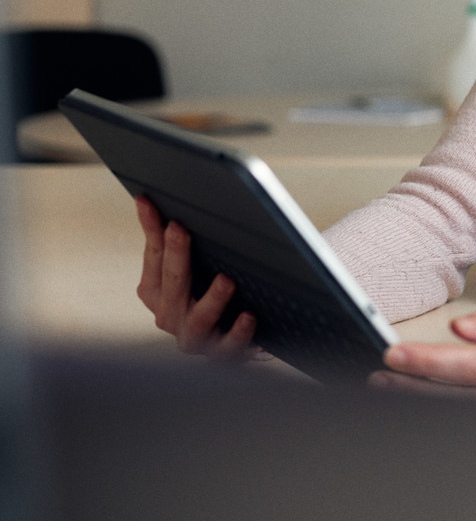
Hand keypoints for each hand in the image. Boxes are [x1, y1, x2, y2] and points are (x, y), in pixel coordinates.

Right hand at [135, 196, 255, 358]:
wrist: (237, 339)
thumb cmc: (213, 292)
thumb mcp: (194, 263)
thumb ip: (177, 237)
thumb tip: (163, 198)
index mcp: (157, 292)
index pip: (152, 257)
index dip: (151, 229)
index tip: (148, 202)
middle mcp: (170, 316)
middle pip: (171, 286)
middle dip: (174, 256)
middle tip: (180, 229)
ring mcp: (194, 339)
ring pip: (196, 322)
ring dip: (211, 300)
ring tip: (227, 280)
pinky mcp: (222, 355)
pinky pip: (228, 348)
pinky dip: (238, 333)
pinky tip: (250, 316)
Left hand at [370, 300, 475, 402]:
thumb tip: (458, 326)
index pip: (470, 366)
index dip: (429, 362)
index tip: (395, 354)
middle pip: (453, 395)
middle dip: (411, 386)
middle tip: (380, 374)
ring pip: (454, 410)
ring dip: (416, 399)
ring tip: (386, 385)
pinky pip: (463, 414)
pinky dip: (435, 406)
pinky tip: (413, 397)